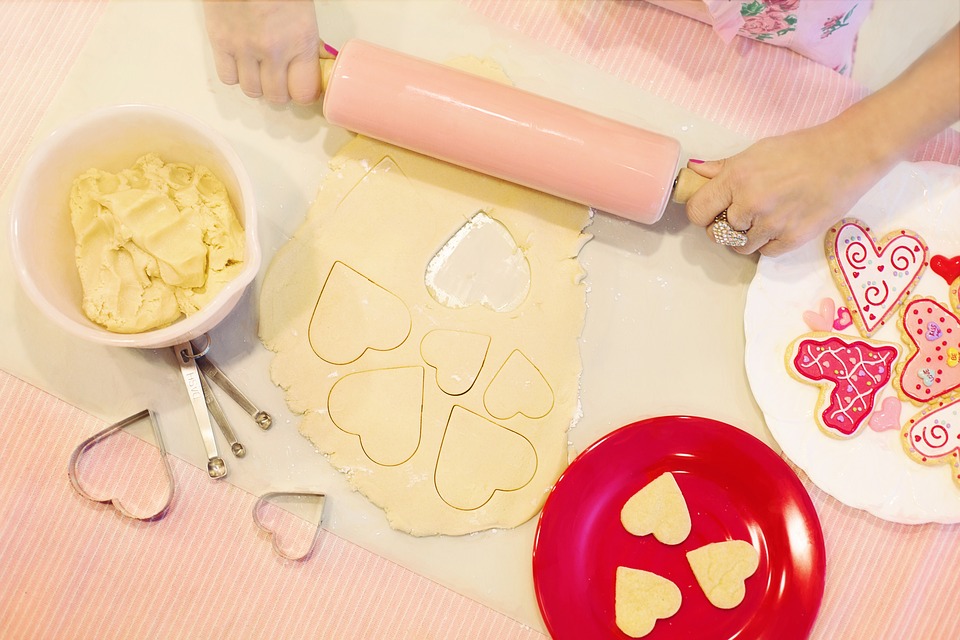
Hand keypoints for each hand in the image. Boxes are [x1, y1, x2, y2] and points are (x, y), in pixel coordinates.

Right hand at [202, 0, 330, 104]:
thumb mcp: (304, 10)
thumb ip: (307, 39)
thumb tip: (314, 60)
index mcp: (300, 39)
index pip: (305, 93)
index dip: (304, 94)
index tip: (302, 87)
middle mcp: (274, 50)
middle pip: (277, 98)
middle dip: (281, 92)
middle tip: (281, 79)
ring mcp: (244, 48)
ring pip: (251, 91)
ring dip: (257, 85)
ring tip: (260, 69)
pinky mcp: (220, 42)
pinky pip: (228, 78)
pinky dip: (235, 75)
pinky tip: (241, 61)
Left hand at [685, 24, 957, 256]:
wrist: (848, 155)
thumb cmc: (802, 148)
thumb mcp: (758, 150)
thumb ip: (724, 168)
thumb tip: (694, 172)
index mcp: (737, 179)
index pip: (698, 211)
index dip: (702, 213)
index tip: (710, 211)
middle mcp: (750, 204)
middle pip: (717, 234)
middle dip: (723, 227)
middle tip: (738, 216)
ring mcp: (773, 224)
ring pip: (740, 247)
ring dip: (744, 238)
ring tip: (759, 221)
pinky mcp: (794, 238)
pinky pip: (766, 253)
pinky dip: (767, 244)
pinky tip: (776, 227)